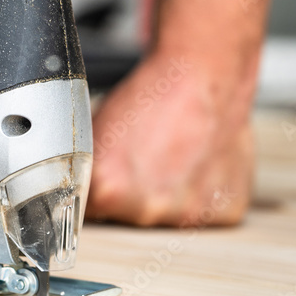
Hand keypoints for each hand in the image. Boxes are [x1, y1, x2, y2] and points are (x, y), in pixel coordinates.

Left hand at [87, 51, 254, 226]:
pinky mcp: (224, 211)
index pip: (81, 212)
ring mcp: (187, 214)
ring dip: (163, 194)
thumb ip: (81, 171)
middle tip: (139, 158)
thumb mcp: (93, 131)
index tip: (98, 179)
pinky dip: (198, 192)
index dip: (87, 194)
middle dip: (125, 195)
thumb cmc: (150, 97)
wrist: (204, 75)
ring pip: (163, 216)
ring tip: (169, 157)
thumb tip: (70, 190)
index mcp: (108, 191)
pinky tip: (194, 162)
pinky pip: (200, 211)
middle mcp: (147, 210)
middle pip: (123, 219)